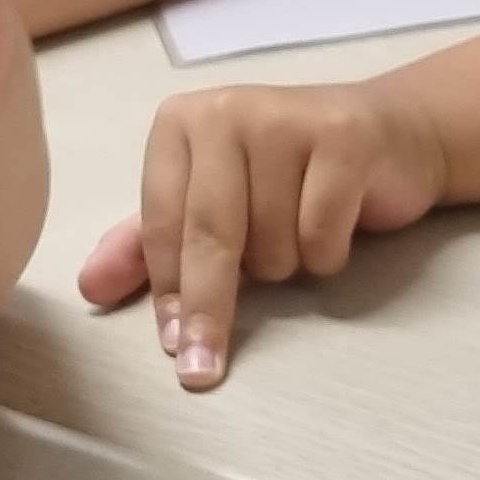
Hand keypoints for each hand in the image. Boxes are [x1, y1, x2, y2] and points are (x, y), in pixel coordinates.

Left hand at [75, 82, 446, 389]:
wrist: (389, 133)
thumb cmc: (287, 175)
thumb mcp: (209, 205)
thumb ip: (146, 244)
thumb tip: (90, 287)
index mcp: (180, 123)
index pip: (161, 223)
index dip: (167, 290)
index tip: (171, 344)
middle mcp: (226, 110)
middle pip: (210, 235)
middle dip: (207, 309)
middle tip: (200, 369)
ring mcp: (286, 118)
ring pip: (271, 243)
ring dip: (287, 263)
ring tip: (301, 228)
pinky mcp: (344, 138)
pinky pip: (321, 235)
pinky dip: (328, 253)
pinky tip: (338, 224)